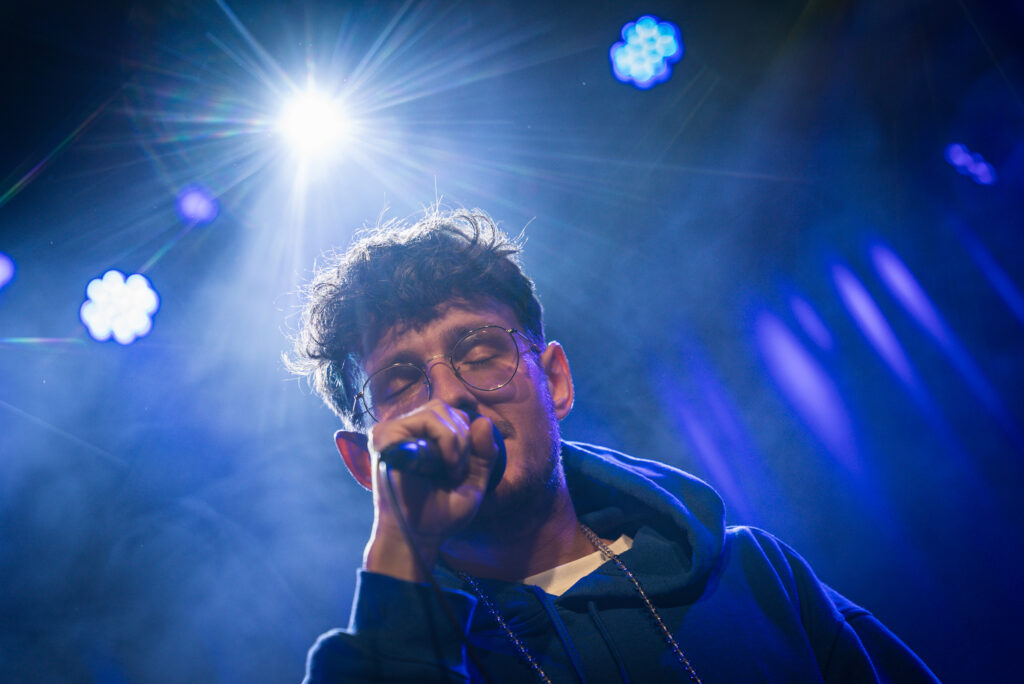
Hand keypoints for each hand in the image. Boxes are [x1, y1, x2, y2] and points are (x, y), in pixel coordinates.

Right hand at [363, 399, 501, 580]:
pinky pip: (424, 421)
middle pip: (445, 407)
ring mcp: (393, 432)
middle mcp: (405, 430)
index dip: (468, 435)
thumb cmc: (441, 512)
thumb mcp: (474, 481)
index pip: (452, 413)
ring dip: (455, 441)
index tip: (463, 469)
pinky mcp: (385, 438)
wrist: (420, 535)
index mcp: (422, 438)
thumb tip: (484, 421)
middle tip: (458, 471)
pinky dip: (444, 441)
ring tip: (451, 471)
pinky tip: (443, 467)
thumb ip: (484, 453)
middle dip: (464, 438)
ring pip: (437, 411)